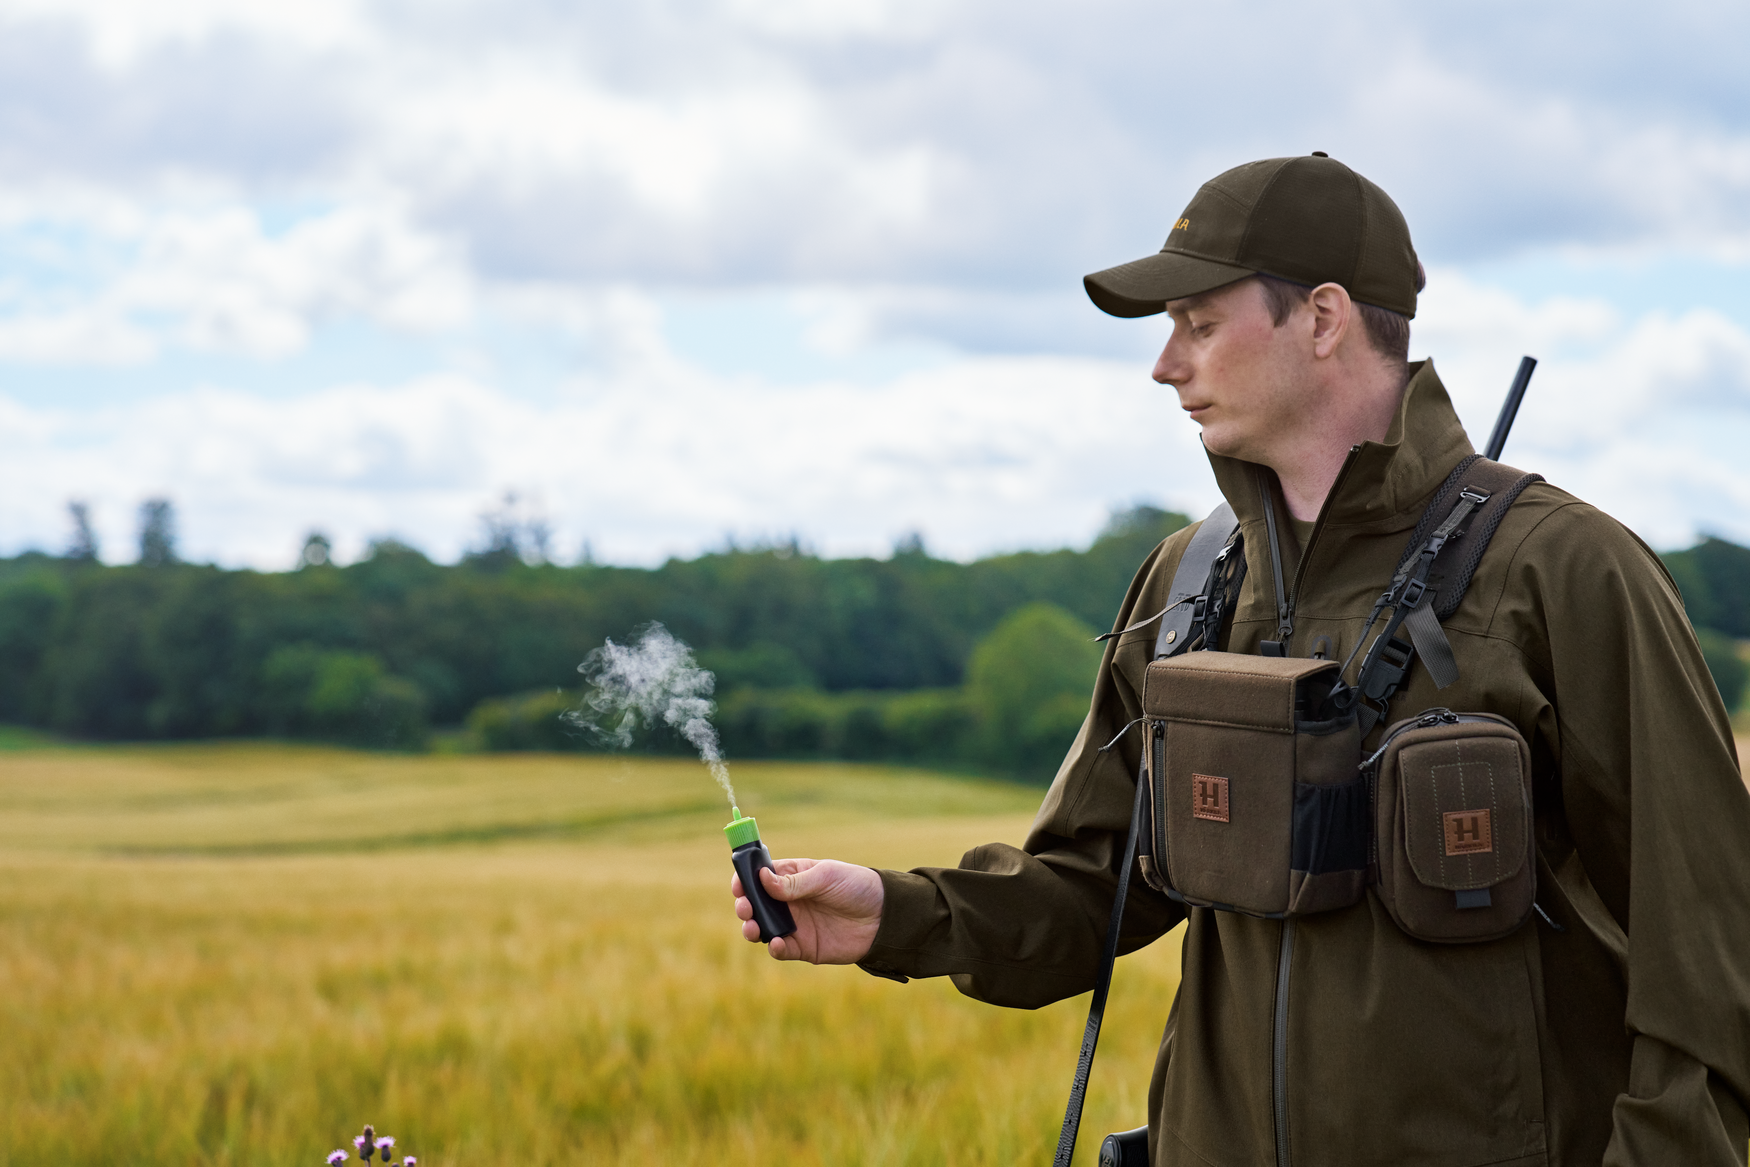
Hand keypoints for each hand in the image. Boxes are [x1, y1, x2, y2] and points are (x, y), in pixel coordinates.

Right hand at [730, 857, 883, 963]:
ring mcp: (794, 924)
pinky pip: (780, 949)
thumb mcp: (827, 877)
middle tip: (745, 908)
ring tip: (752, 927)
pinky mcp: (803, 947)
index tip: (738, 885)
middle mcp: (789, 901)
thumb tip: (762, 879)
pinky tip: (776, 943)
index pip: (759, 876)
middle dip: (744, 905)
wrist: (884, 917)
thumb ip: (795, 882)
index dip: (745, 880)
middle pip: (755, 904)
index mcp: (792, 876)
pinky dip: (774, 948)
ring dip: (751, 927)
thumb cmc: (856, 886)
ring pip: (761, 928)